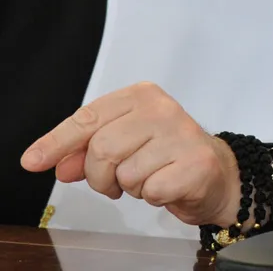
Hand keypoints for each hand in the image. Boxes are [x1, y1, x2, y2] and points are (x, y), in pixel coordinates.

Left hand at [21, 81, 241, 227]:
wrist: (217, 173)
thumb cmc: (164, 156)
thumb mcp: (122, 146)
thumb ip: (87, 150)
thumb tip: (60, 165)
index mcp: (142, 95)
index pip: (88, 117)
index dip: (57, 142)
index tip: (33, 161)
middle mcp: (163, 109)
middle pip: (101, 149)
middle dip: (99, 176)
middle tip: (114, 182)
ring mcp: (182, 135)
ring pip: (125, 173)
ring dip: (129, 187)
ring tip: (148, 178)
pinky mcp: (196, 164)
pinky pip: (149, 191)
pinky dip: (151, 197)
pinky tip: (166, 185)